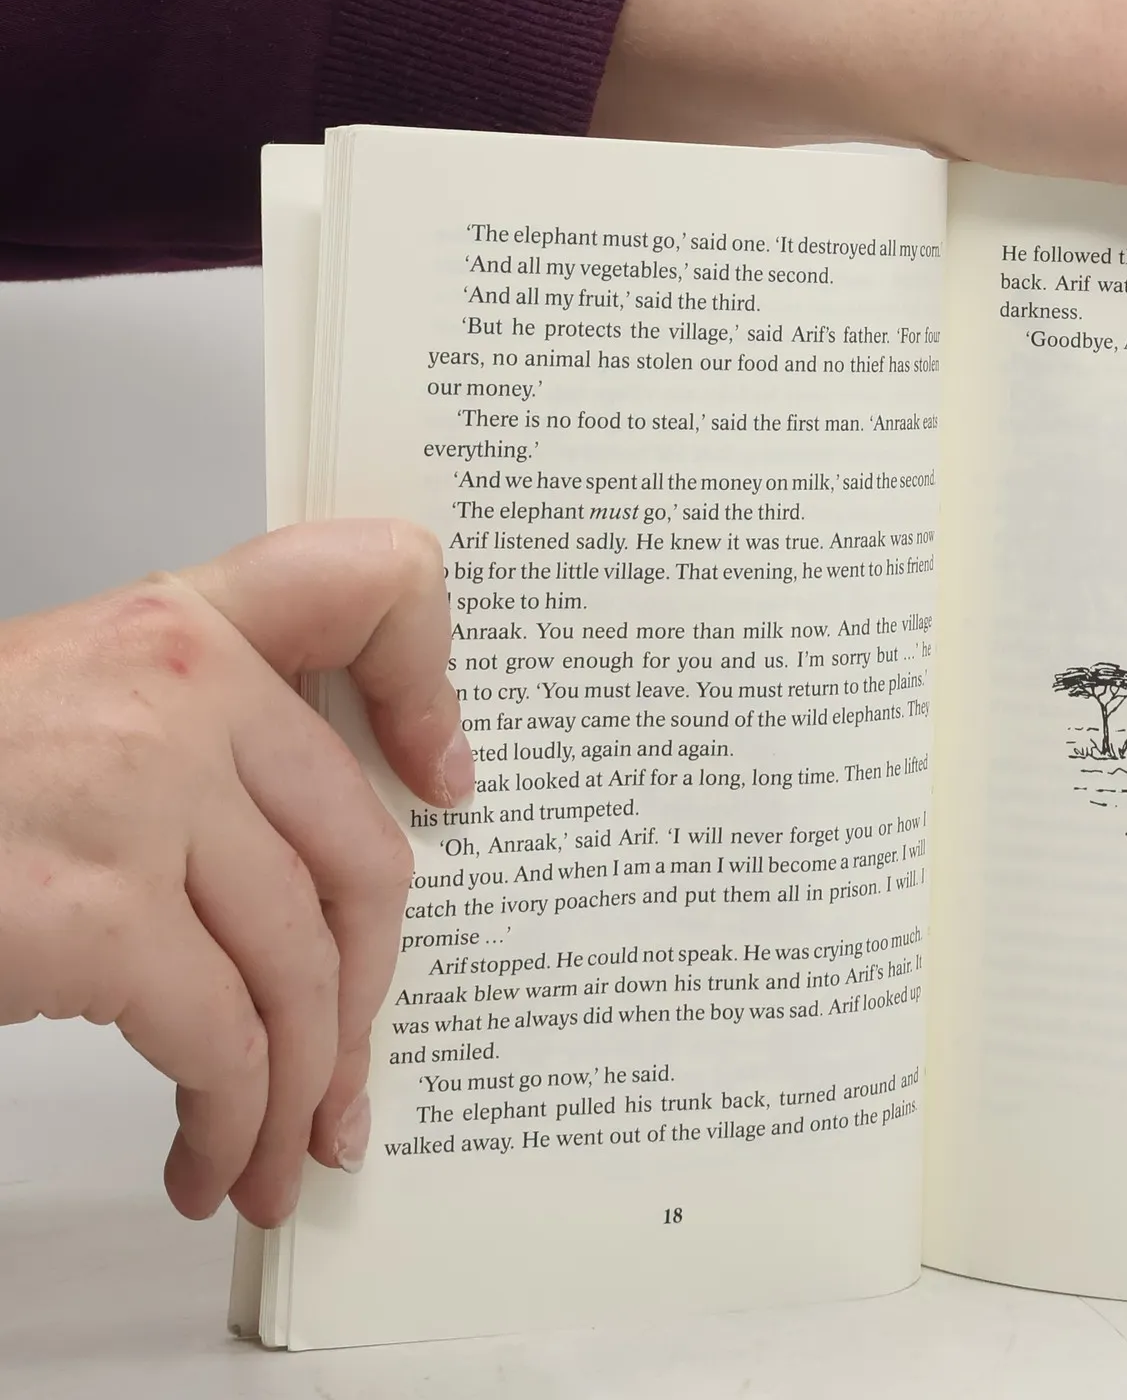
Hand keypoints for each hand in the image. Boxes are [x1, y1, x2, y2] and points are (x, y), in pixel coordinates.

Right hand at [0, 521, 469, 1225]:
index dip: (431, 687)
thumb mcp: (67, 709)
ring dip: (295, 1089)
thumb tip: (294, 863)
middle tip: (345, 1077)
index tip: (445, 786)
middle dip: (363, 994)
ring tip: (272, 1152)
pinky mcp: (95, 912)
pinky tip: (207, 1154)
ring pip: (300, 965)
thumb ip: (190, 735)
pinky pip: (223, 1040)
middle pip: (355, 851)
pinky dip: (231, 1120)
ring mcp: (143, 794)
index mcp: (179, 626)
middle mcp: (182, 687)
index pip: (371, 586)